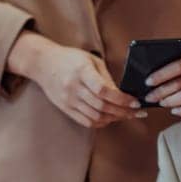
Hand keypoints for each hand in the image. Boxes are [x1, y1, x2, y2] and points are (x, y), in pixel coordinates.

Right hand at [12, 34, 147, 128]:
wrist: (43, 64)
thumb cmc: (69, 59)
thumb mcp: (91, 60)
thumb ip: (106, 77)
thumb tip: (123, 94)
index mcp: (82, 71)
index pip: (104, 90)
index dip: (122, 99)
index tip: (135, 101)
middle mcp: (74, 87)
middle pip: (102, 106)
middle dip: (123, 111)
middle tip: (136, 111)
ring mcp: (69, 100)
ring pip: (96, 116)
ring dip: (115, 118)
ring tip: (126, 115)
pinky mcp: (66, 108)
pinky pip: (86, 121)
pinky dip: (101, 122)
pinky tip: (110, 118)